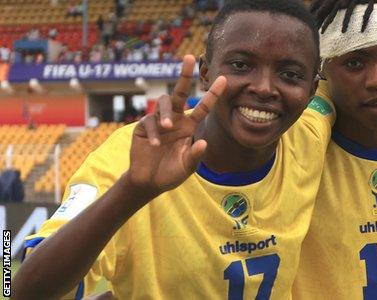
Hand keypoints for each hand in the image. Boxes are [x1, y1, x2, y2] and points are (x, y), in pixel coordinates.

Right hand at [128, 55, 226, 198]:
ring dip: (165, 113)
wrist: (149, 182)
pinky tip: (155, 145)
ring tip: (168, 127)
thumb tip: (204, 142)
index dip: (213, 94)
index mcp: (189, 126)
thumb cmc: (171, 173)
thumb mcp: (187, 167)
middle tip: (189, 57)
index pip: (203, 107)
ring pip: (163, 103)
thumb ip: (195, 156)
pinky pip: (149, 122)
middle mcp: (175, 120)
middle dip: (184, 74)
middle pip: (180, 92)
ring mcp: (159, 121)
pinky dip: (154, 133)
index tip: (224, 79)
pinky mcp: (143, 126)